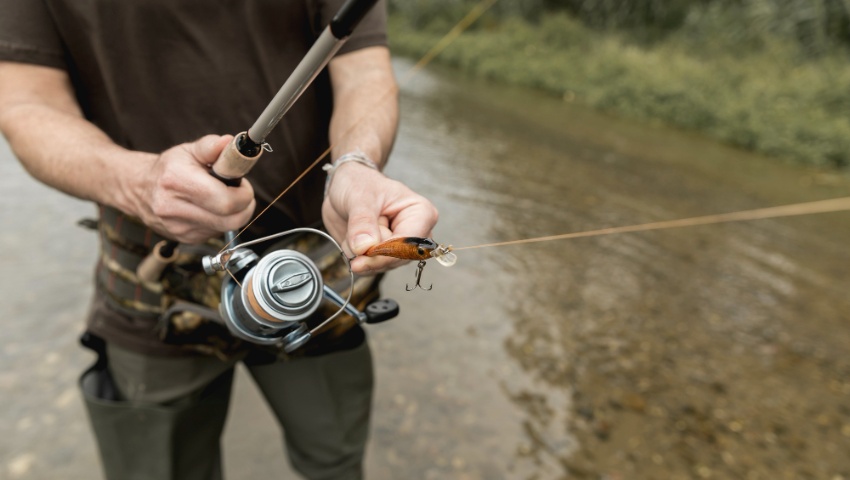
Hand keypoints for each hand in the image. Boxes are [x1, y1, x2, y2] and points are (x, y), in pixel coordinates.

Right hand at [130, 135, 255, 243]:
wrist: (138, 189)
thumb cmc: (168, 168)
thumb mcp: (188, 150)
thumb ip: (211, 146)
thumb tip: (229, 142)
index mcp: (178, 181)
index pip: (226, 201)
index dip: (244, 194)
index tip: (243, 184)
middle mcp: (174, 208)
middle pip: (231, 220)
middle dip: (244, 206)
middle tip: (239, 192)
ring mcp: (179, 227)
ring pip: (226, 228)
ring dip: (233, 213)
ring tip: (221, 197)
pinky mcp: (184, 238)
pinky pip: (216, 233)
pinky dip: (220, 221)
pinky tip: (209, 208)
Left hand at [322, 163, 438, 273]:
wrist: (346, 188)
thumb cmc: (360, 184)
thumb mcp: (359, 197)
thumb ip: (362, 222)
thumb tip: (364, 247)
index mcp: (421, 214)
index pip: (409, 244)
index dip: (385, 252)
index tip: (362, 250)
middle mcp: (415, 235)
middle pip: (396, 259)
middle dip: (370, 252)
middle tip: (356, 229)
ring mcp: (400, 248)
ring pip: (381, 266)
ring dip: (360, 253)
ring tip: (355, 229)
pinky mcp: (384, 256)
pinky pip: (369, 268)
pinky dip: (355, 256)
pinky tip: (353, 239)